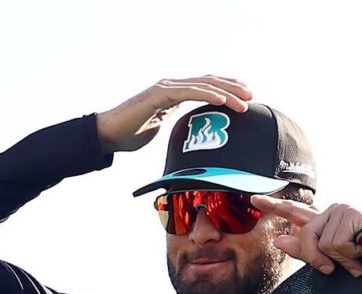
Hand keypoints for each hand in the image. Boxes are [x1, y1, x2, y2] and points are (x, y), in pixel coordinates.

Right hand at [96, 75, 252, 153]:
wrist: (109, 134)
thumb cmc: (131, 135)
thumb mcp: (163, 133)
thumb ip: (177, 130)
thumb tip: (191, 142)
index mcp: (173, 93)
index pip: (204, 86)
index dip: (225, 89)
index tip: (244, 96)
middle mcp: (171, 85)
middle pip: (208, 81)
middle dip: (232, 87)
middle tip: (252, 96)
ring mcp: (165, 86)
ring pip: (203, 85)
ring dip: (226, 93)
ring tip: (244, 102)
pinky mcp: (160, 93)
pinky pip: (189, 92)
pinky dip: (207, 95)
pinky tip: (223, 100)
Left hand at [250, 195, 361, 277]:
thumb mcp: (330, 261)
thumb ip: (304, 251)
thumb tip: (278, 240)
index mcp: (324, 224)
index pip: (295, 212)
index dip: (273, 206)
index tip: (253, 200)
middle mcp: (331, 213)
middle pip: (305, 235)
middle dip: (317, 258)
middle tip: (335, 269)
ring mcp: (342, 211)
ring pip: (322, 244)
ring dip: (340, 260)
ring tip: (357, 260)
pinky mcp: (352, 214)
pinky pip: (335, 244)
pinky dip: (349, 257)